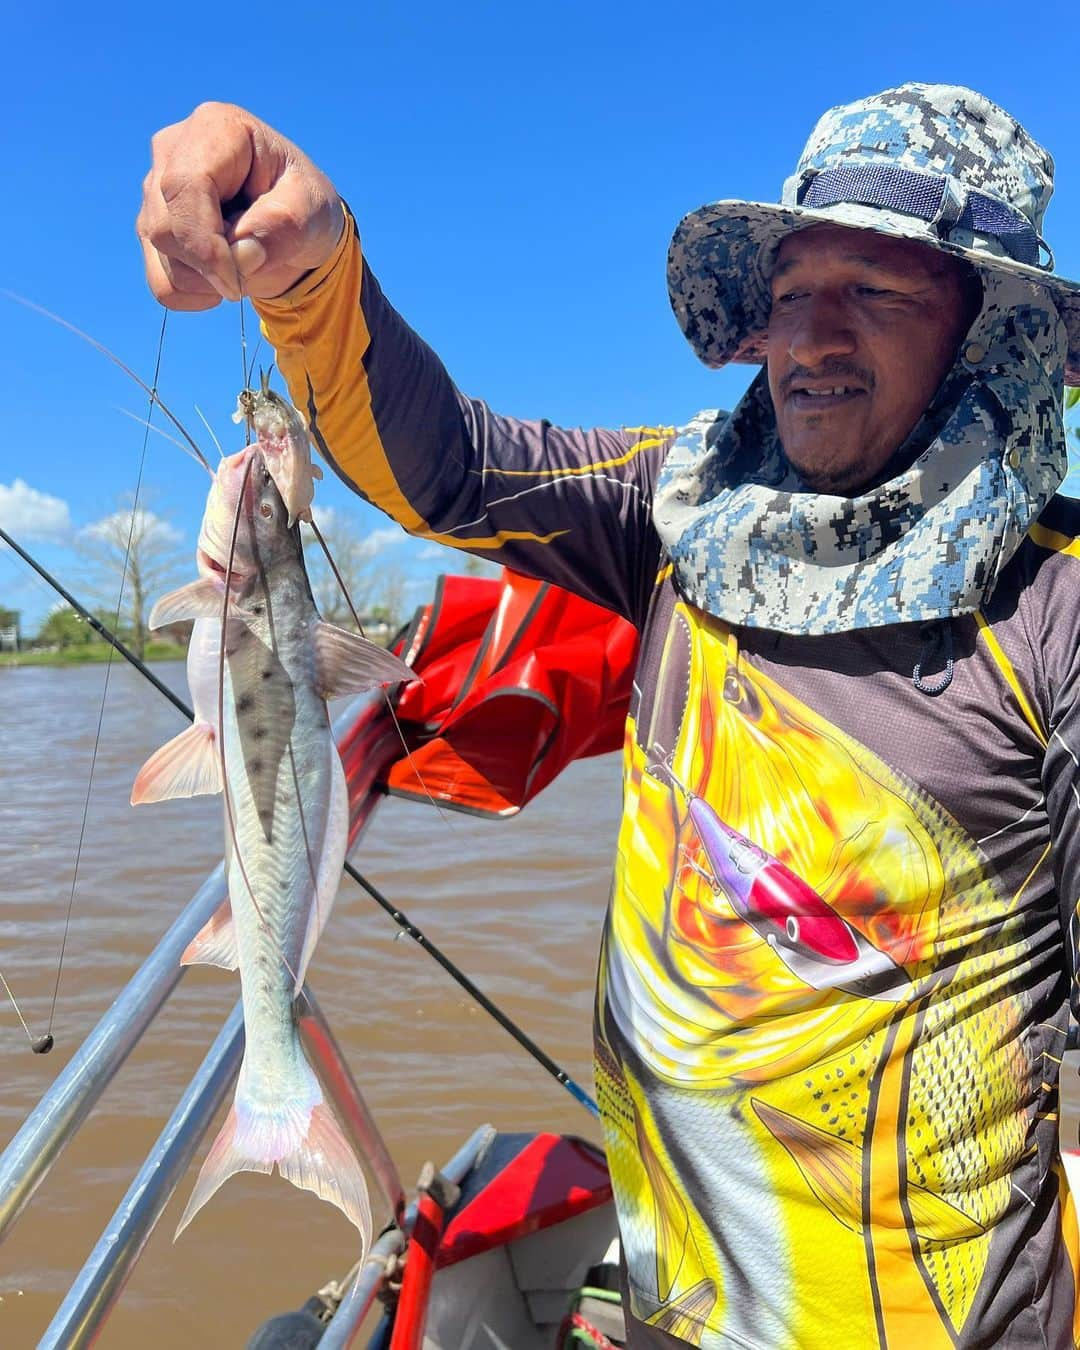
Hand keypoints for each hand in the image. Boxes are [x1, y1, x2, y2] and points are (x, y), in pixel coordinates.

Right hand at [137, 103, 345, 310]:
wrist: (295, 223)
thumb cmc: (303, 204)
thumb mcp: (312, 209)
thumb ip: (284, 226)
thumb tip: (243, 254)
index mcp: (216, 129)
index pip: (184, 186)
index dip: (204, 242)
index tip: (237, 279)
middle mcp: (173, 151)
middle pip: (165, 226)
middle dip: (210, 265)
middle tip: (254, 268)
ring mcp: (156, 189)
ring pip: (160, 256)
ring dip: (208, 281)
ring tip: (245, 262)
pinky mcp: (152, 226)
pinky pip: (160, 281)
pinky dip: (193, 295)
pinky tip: (222, 279)